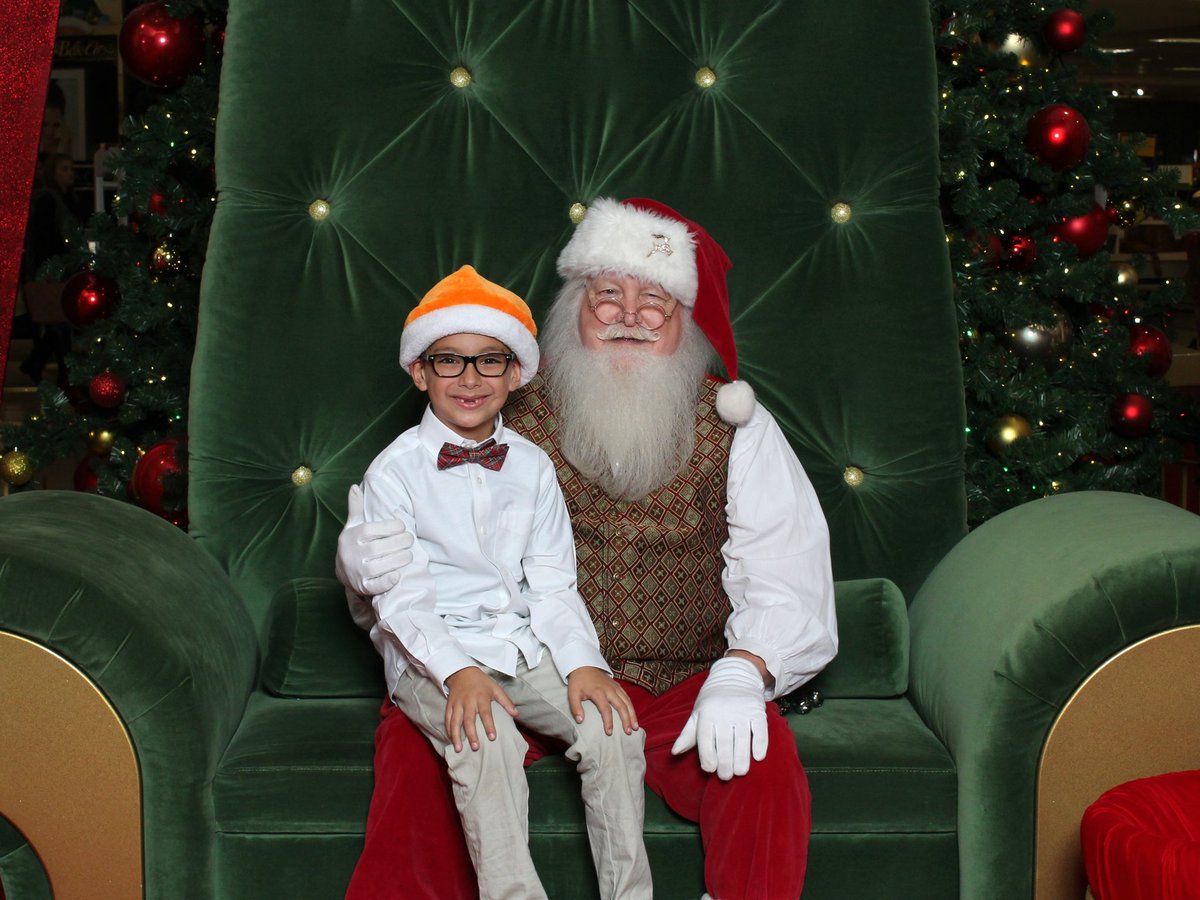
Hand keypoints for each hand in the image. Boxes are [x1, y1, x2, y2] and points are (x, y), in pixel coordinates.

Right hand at [335, 484, 414, 594]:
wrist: (342, 571)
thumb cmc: (353, 544)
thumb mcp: (352, 525)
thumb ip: (355, 508)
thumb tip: (354, 487)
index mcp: (352, 537)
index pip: (371, 530)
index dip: (389, 527)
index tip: (403, 526)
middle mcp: (352, 554)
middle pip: (377, 548)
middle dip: (398, 543)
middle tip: (410, 539)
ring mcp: (357, 571)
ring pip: (378, 567)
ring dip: (397, 560)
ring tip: (409, 555)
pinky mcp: (363, 586)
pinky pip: (375, 586)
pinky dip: (386, 582)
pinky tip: (397, 575)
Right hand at [444, 667, 518, 752]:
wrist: (462, 672)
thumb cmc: (482, 683)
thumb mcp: (496, 688)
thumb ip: (506, 702)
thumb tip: (516, 714)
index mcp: (481, 697)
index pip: (485, 713)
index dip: (489, 725)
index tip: (492, 738)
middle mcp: (468, 701)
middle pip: (468, 720)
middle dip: (471, 734)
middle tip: (475, 748)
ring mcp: (457, 704)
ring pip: (455, 721)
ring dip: (456, 736)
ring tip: (459, 749)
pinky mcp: (449, 705)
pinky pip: (447, 719)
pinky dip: (448, 731)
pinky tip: (451, 741)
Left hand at [567, 666, 638, 734]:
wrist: (584, 665)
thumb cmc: (578, 681)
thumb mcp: (572, 694)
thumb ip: (575, 707)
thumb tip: (580, 721)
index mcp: (598, 692)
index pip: (605, 709)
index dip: (608, 722)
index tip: (609, 733)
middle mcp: (609, 690)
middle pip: (621, 706)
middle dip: (626, 720)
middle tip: (628, 732)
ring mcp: (615, 687)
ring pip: (627, 702)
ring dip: (632, 714)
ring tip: (635, 726)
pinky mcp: (617, 685)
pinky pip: (627, 696)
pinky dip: (631, 706)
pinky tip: (633, 715)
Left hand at [670, 656, 767, 779]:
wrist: (734, 677)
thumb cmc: (712, 701)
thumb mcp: (697, 714)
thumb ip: (688, 734)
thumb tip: (675, 752)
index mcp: (706, 713)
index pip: (705, 738)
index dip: (707, 756)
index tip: (709, 770)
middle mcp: (723, 712)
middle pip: (724, 742)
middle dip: (724, 763)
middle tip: (725, 777)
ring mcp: (742, 711)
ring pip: (742, 739)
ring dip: (741, 759)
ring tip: (739, 772)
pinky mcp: (757, 711)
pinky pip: (760, 730)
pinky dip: (760, 744)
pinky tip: (758, 757)